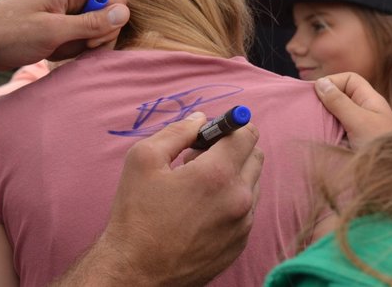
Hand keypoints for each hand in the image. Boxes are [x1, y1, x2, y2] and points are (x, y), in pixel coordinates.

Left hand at [0, 0, 129, 70]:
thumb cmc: (12, 34)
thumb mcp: (54, 32)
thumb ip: (91, 23)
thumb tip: (125, 13)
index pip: (116, 0)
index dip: (109, 24)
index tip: (88, 40)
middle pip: (107, 15)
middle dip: (93, 37)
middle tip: (66, 46)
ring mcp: (65, 3)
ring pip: (94, 29)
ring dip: (79, 45)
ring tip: (54, 48)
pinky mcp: (59, 18)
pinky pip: (79, 34)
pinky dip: (69, 47)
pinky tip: (51, 50)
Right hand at [54, 113, 262, 286]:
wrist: (136, 271)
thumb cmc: (136, 214)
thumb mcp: (144, 159)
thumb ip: (177, 132)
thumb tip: (199, 120)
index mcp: (217, 175)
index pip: (246, 134)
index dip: (230, 125)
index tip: (210, 130)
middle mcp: (239, 199)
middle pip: (255, 156)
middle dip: (232, 148)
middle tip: (199, 156)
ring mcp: (242, 225)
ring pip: (252, 184)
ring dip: (231, 175)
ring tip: (195, 186)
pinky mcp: (239, 244)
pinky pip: (245, 210)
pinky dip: (229, 200)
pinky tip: (198, 209)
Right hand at [314, 73, 391, 148]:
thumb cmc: (381, 147)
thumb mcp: (359, 122)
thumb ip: (340, 102)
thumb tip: (320, 82)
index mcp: (371, 101)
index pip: (350, 80)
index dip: (333, 81)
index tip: (316, 93)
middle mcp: (365, 112)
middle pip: (341, 95)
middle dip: (324, 99)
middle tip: (309, 108)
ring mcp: (359, 128)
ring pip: (336, 114)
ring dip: (323, 117)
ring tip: (312, 121)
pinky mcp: (352, 143)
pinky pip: (335, 130)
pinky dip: (325, 131)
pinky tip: (318, 136)